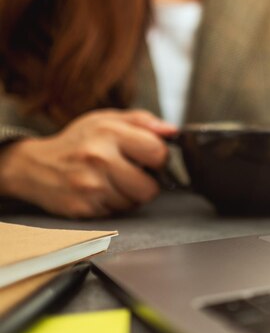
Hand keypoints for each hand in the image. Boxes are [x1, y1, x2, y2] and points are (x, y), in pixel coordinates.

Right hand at [0, 109, 176, 217]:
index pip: (158, 152)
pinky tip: (100, 191)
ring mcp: (90, 186)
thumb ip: (143, 121)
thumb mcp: (107, 120)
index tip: (149, 158)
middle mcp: (99, 159)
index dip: (158, 158)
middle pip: (151, 187)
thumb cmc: (78, 141)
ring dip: (129, 195)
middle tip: (131, 172)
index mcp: (109, 132)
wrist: (34, 166)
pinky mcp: (84, 208)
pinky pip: (118, 213)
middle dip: (146, 182)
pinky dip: (114, 204)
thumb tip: (173, 131)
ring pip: (135, 203)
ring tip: (112, 181)